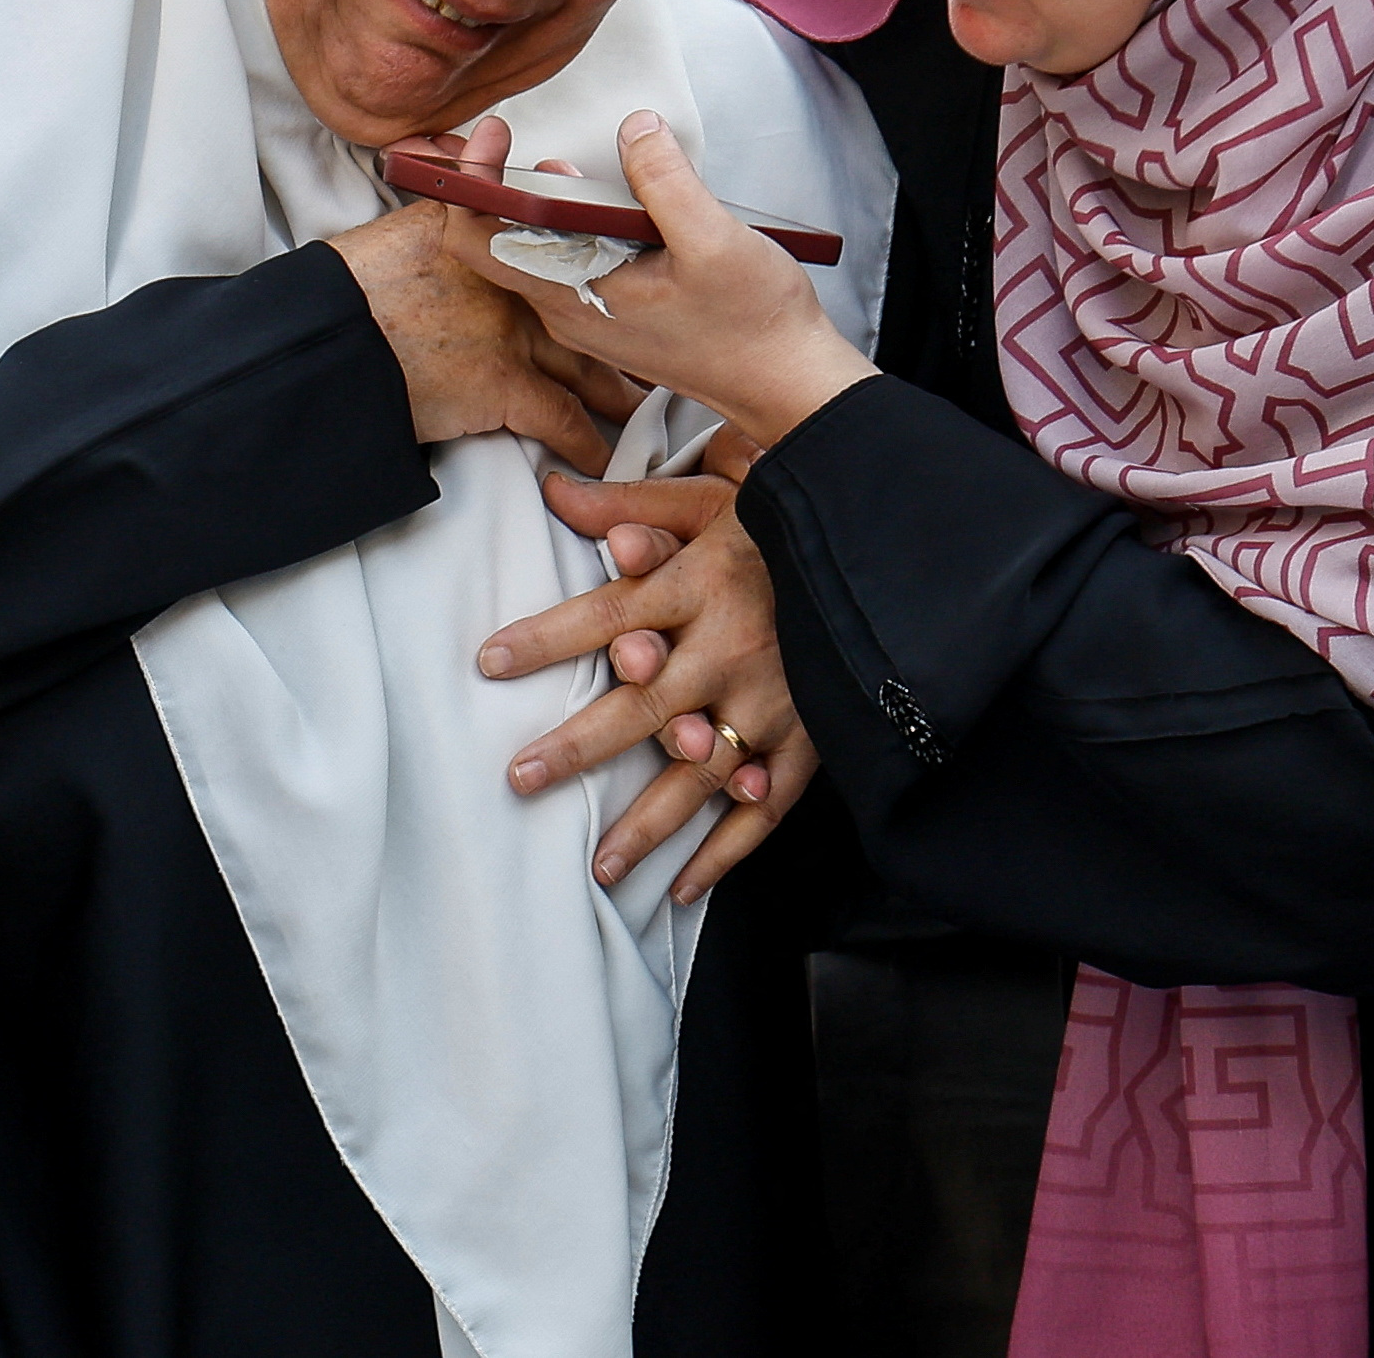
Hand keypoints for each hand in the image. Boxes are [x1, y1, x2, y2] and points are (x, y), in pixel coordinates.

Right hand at [327, 198, 643, 475]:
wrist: (331, 336)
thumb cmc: (358, 284)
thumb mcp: (413, 217)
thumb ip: (462, 186)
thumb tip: (486, 139)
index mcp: (498, 236)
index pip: (568, 238)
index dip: (604, 255)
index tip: (631, 266)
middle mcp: (520, 284)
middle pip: (594, 309)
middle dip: (627, 330)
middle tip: (658, 343)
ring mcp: (517, 337)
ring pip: (591, 367)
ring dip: (618, 390)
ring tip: (638, 404)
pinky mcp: (505, 389)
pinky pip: (565, 421)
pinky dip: (588, 443)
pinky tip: (601, 455)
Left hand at [442, 112, 875, 450]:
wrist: (786, 383)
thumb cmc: (753, 325)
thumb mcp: (712, 239)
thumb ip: (663, 180)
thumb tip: (633, 130)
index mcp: (573, 295)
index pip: (478, 241)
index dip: (471, 181)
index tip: (495, 134)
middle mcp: (568, 310)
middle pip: (499, 241)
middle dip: (498, 183)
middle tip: (512, 138)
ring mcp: (588, 316)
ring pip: (536, 253)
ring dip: (539, 204)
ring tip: (564, 169)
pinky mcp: (613, 315)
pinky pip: (569, 265)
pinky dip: (570, 227)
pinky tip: (604, 204)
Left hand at [482, 448, 814, 903]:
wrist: (883, 553)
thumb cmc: (778, 527)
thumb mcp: (707, 502)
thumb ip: (630, 505)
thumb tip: (553, 488)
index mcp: (702, 584)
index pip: (608, 614)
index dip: (547, 639)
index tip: (489, 662)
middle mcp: (733, 648)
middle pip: (644, 706)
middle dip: (579, 747)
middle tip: (521, 778)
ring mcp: (775, 701)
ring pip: (701, 772)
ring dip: (648, 823)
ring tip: (600, 864)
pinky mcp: (810, 739)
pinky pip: (765, 807)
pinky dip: (726, 852)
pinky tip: (684, 886)